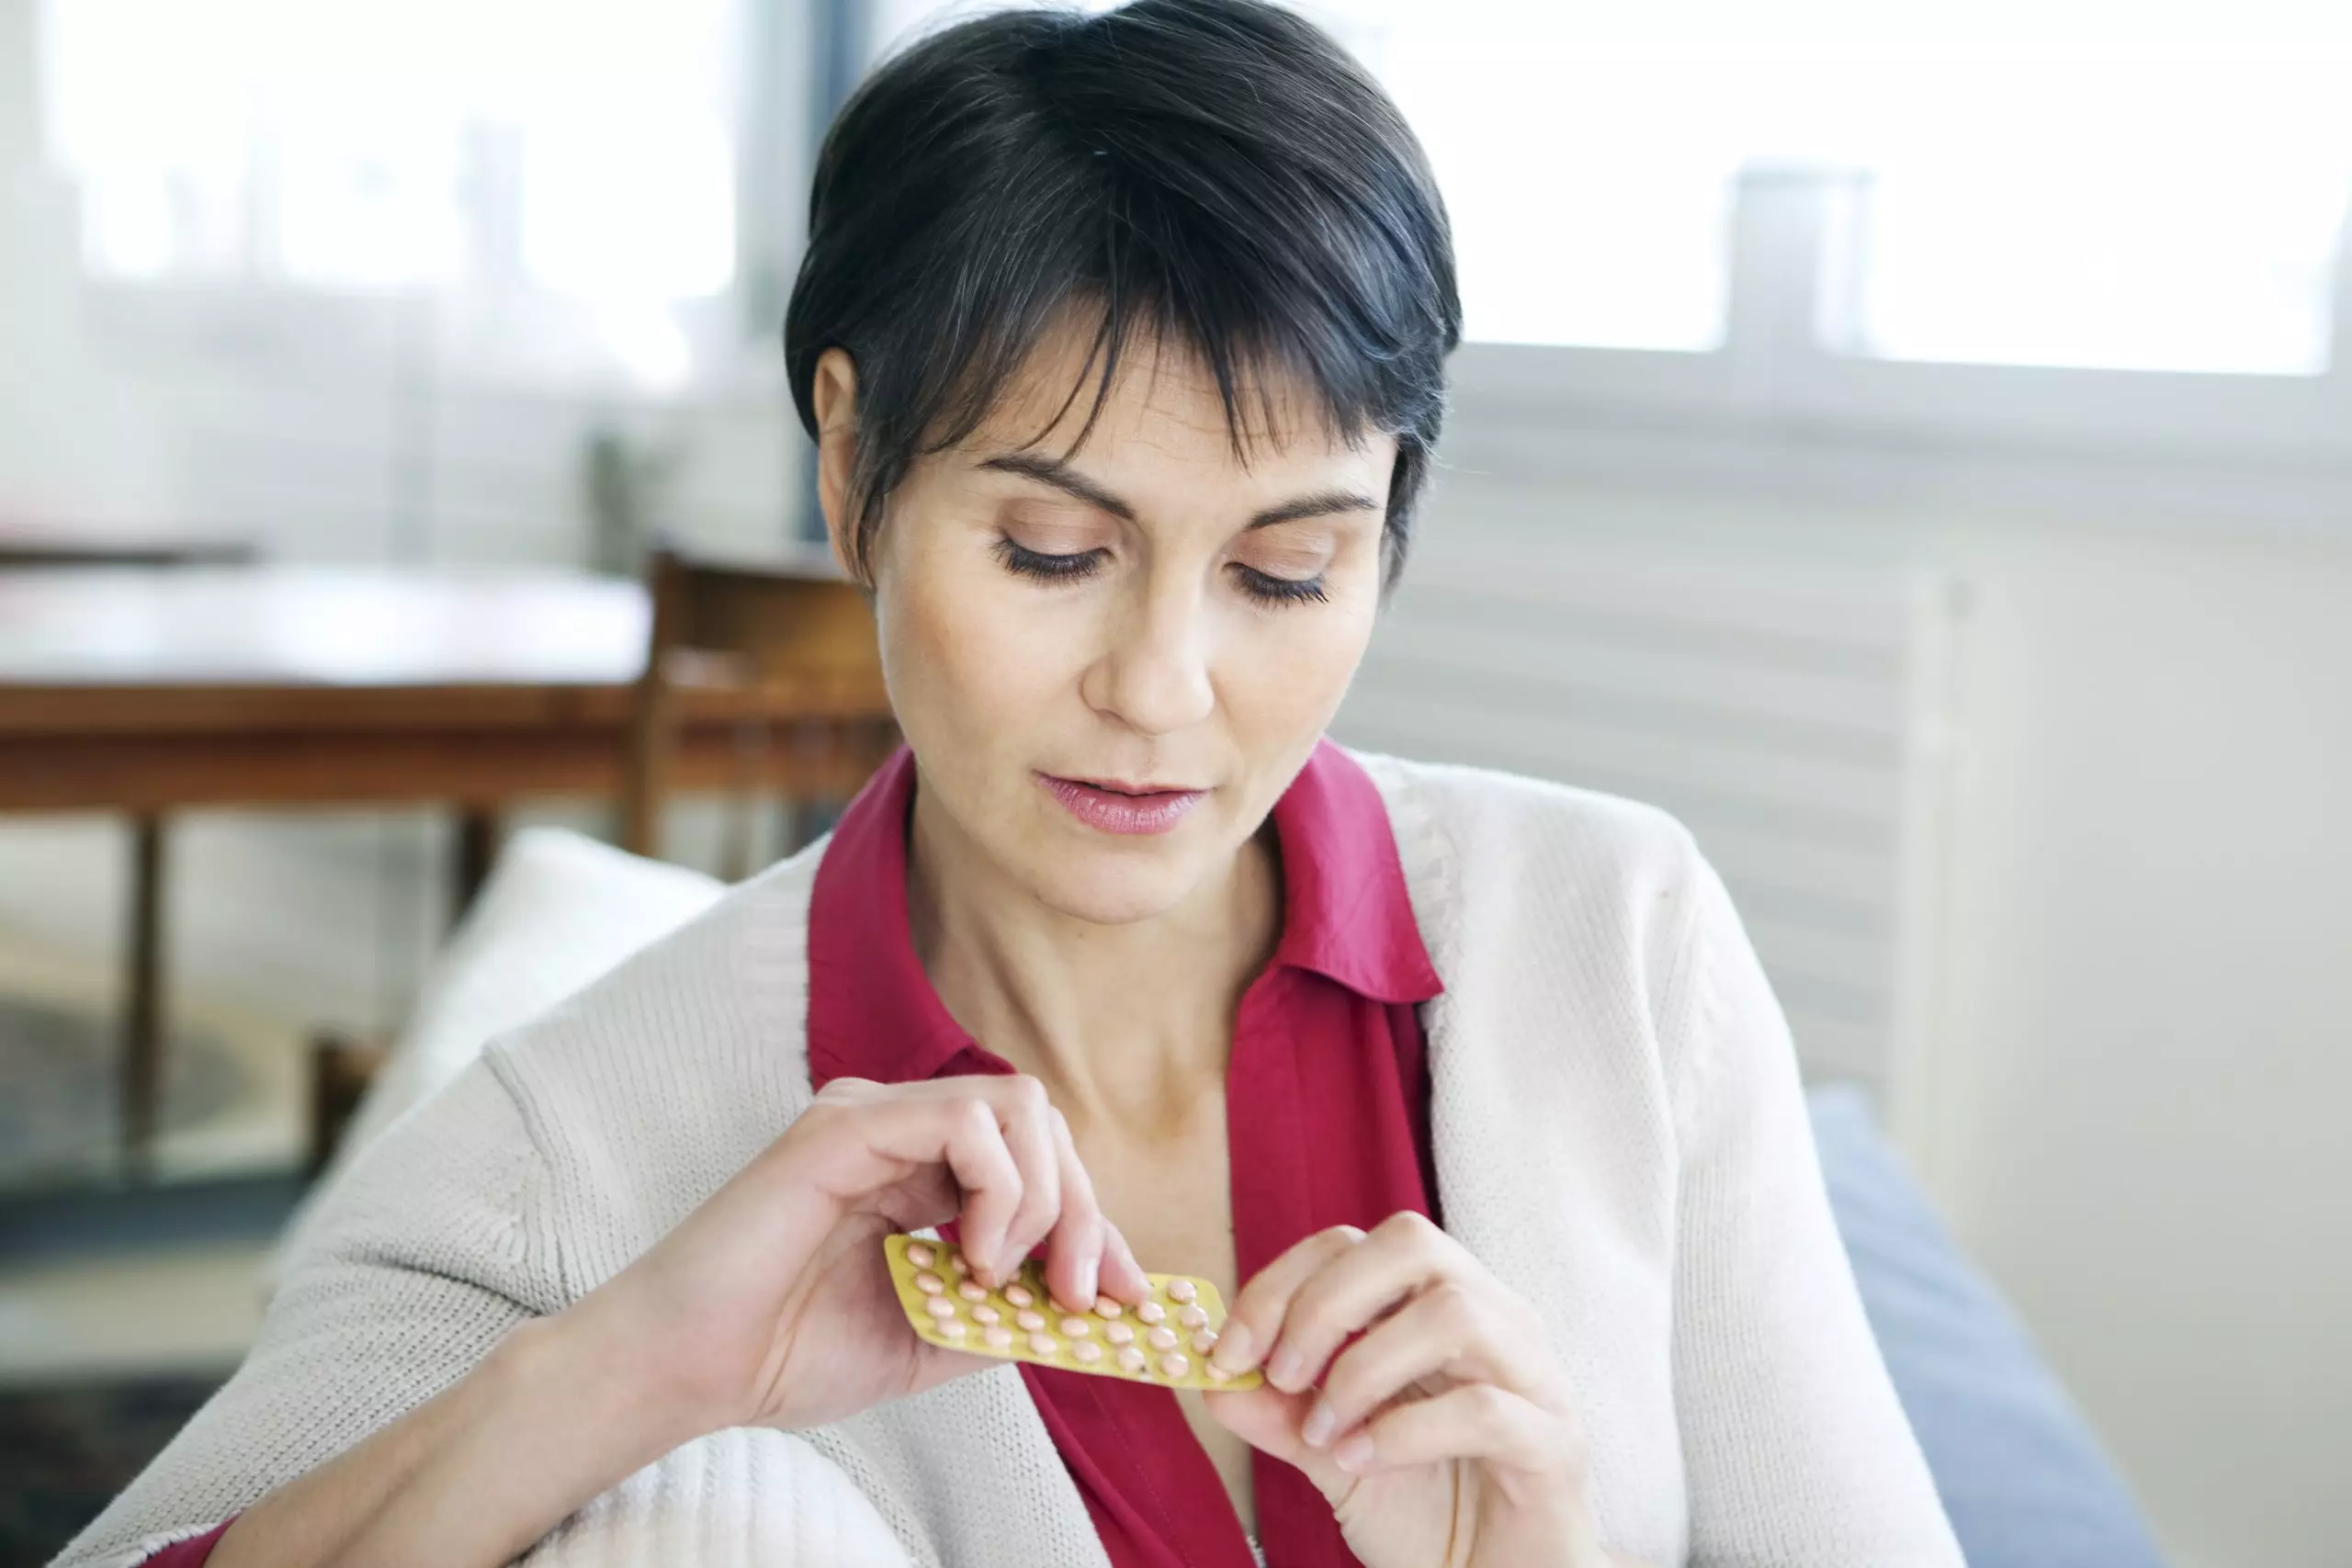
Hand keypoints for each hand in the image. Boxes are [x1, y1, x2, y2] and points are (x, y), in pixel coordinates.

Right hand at [559, 1074, 1149, 1435]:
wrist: (691, 1369)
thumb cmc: (788, 1351)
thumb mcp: (932, 1337)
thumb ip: (1006, 1313)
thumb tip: (1091, 1305)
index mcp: (917, 1166)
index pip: (1039, 1160)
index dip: (1098, 1225)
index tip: (1130, 1298)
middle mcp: (899, 1125)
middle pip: (1042, 1123)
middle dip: (1085, 1213)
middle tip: (1077, 1297)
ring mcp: (873, 1115)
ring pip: (1017, 1108)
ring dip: (1043, 1201)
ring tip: (1002, 1279)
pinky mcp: (846, 1124)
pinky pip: (965, 1121)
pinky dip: (998, 1193)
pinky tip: (972, 1259)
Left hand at [1203, 1212, 1610, 1567]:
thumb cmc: (1429, 1513)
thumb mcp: (1334, 1455)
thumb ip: (1279, 1414)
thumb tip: (1212, 1378)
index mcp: (1439, 1307)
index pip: (1357, 1244)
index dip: (1283, 1282)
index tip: (1231, 1350)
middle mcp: (1495, 1321)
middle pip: (1412, 1245)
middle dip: (1326, 1303)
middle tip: (1282, 1375)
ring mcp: (1534, 1376)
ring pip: (1454, 1312)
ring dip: (1365, 1369)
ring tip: (1326, 1433)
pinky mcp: (1554, 1443)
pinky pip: (1485, 1408)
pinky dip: (1406, 1431)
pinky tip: (1363, 1462)